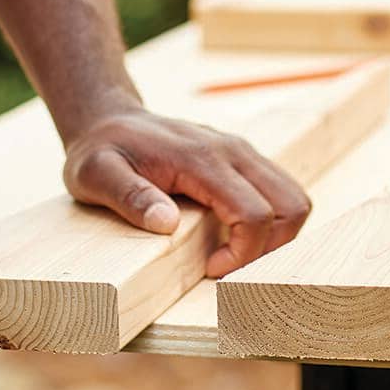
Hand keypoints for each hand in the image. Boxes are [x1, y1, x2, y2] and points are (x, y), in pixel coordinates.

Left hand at [62, 109, 311, 276]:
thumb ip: (129, 196)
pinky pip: (279, 192)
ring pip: (294, 198)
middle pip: (291, 206)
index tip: (211, 269)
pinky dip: (272, 222)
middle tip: (230, 267)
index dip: (243, 253)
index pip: (254, 213)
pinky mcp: (242, 160)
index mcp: (202, 158)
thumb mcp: (96, 174)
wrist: (109, 120)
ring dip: (277, 236)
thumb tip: (166, 223)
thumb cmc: (102, 151)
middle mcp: (233, 151)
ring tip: (236, 255)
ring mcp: (241, 153)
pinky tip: (236, 236)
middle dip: (271, 248)